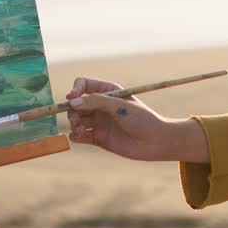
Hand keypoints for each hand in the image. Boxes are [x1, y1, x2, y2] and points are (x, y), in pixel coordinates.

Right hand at [65, 76, 208, 162]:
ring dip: (73, 123)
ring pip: (76, 119)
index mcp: (108, 91)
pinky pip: (80, 135)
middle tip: (77, 119)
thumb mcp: (120, 106)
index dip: (75, 90)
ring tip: (80, 128)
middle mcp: (101, 105)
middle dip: (72, 110)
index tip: (71, 98)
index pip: (83, 84)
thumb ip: (96, 102)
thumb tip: (72, 102)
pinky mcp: (98, 137)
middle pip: (76, 103)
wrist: (155, 142)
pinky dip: (75, 136)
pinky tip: (78, 137)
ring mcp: (99, 122)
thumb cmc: (142, 119)